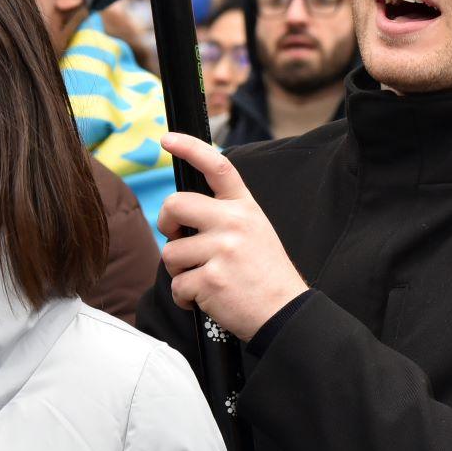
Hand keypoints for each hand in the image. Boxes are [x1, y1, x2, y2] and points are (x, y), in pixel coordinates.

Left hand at [156, 134, 306, 341]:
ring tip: (205, 277)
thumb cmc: (265, 273)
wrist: (285, 311)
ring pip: (171, 252)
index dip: (189, 148)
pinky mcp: (211, 279)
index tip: (167, 138)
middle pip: (176, 205)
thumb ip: (224, 215)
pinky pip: (177, 284)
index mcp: (245, 207)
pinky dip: (185, 297)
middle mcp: (234, 222)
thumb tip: (181, 212)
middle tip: (176, 237)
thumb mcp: (255, 230)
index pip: (217, 166)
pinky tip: (207, 298)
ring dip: (180, 270)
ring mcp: (222, 250)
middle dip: (166, 223)